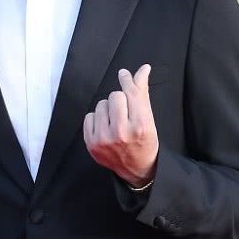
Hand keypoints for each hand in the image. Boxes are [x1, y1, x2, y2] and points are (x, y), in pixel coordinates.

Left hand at [83, 65, 158, 186]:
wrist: (137, 168)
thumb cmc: (145, 142)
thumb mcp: (149, 118)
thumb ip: (142, 92)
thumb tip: (142, 69)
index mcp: (140, 125)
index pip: (130, 93)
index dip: (126, 80)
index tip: (123, 74)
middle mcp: (121, 133)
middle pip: (114, 96)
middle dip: (119, 101)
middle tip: (125, 113)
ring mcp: (104, 139)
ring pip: (101, 104)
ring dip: (108, 109)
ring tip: (116, 122)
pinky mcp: (92, 144)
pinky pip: (89, 116)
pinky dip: (97, 119)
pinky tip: (106, 128)